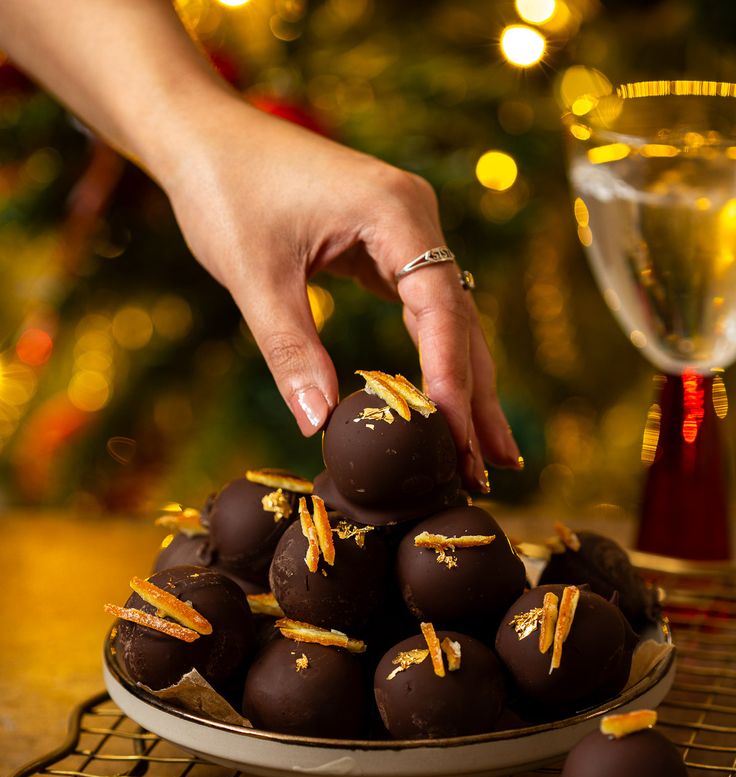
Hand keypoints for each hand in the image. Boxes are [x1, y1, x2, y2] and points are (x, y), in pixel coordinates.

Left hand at [161, 98, 521, 489]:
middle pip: (458, 319)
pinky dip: (434, 359)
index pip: (439, 306)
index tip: (455, 438)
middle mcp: (416, 217)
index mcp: (394, 211)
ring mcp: (406, 232)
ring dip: (463, 384)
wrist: (204, 135)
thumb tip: (319, 426)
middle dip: (473, 395)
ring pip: (448, 320)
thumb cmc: (225, 190)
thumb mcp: (253, 276)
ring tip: (483, 453)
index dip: (449, 377)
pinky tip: (445, 404)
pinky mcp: (388, 246)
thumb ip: (289, 350)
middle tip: (491, 465)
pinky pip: (423, 311)